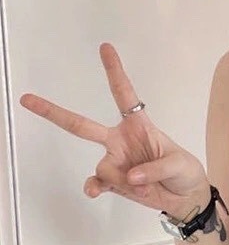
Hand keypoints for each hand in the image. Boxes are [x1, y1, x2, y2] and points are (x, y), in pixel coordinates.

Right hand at [19, 42, 210, 218]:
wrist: (185, 197)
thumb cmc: (184, 172)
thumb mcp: (179, 164)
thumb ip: (156, 168)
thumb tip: (130, 176)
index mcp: (139, 126)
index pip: (124, 95)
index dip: (115, 72)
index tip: (105, 48)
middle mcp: (120, 140)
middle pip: (82, 125)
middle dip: (54, 112)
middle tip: (27, 99)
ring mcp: (115, 161)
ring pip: (103, 167)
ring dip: (123, 180)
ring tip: (146, 188)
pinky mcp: (113, 182)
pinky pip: (96, 182)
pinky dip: (97, 188)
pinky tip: (94, 192)